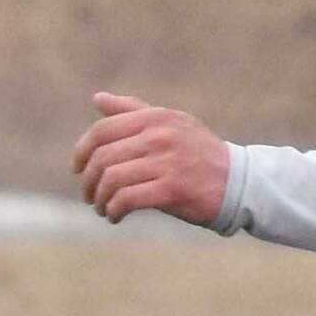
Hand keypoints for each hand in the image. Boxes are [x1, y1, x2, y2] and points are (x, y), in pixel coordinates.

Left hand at [70, 92, 229, 225]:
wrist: (238, 182)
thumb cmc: (198, 153)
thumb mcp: (170, 123)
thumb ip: (133, 111)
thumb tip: (97, 99)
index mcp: (155, 117)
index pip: (103, 130)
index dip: (82, 151)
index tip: (77, 169)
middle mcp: (160, 135)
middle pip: (103, 157)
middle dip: (89, 181)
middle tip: (88, 195)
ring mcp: (167, 162)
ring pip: (112, 180)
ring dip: (100, 199)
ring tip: (102, 208)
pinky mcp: (173, 189)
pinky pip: (128, 199)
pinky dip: (114, 210)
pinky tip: (115, 216)